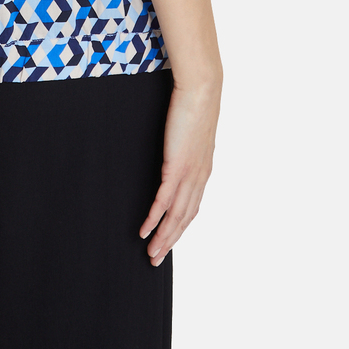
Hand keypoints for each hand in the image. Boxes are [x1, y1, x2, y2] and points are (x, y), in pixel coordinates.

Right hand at [139, 77, 220, 264]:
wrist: (202, 90)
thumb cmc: (195, 103)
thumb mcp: (192, 130)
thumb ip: (185, 144)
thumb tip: (176, 145)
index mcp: (203, 170)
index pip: (192, 207)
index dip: (180, 227)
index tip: (170, 240)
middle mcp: (199, 177)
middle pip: (185, 219)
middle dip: (171, 241)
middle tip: (156, 259)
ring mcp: (189, 174)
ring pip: (176, 216)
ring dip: (163, 237)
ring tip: (151, 253)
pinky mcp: (176, 167)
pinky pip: (164, 201)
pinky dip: (155, 219)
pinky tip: (145, 231)